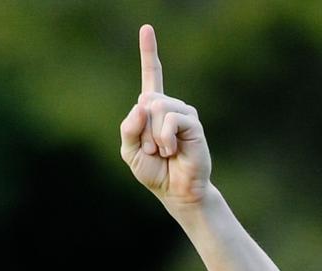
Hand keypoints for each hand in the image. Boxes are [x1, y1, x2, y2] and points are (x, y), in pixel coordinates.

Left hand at [119, 25, 211, 207]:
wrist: (177, 192)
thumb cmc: (155, 172)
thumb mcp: (129, 151)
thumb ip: (128, 128)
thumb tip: (143, 103)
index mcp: (153, 110)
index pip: (151, 76)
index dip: (149, 53)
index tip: (147, 28)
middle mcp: (169, 106)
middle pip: (145, 101)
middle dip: (142, 131)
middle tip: (154, 150)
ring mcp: (183, 113)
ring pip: (156, 109)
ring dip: (153, 137)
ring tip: (164, 152)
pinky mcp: (193, 123)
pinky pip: (170, 120)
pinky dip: (165, 139)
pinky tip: (173, 151)